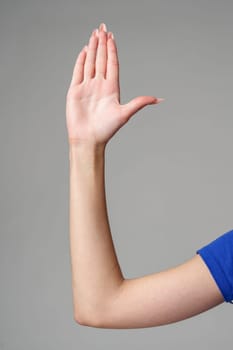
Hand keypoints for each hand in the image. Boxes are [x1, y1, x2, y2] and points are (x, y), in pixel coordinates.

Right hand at [66, 23, 163, 147]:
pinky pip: (78, 72)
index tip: (112, 37)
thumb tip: (160, 99)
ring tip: (94, 34)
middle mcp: (100, 85)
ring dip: (92, 48)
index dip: (112, 50)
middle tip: (102, 27)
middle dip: (102, 43)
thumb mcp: (125, 114)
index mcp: (112, 88)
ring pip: (90, 62)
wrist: (88, 139)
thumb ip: (140, 102)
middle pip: (101, 59)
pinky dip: (81, 61)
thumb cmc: (106, 129)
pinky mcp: (75, 90)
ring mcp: (87, 87)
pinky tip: (84, 51)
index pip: (112, 64)